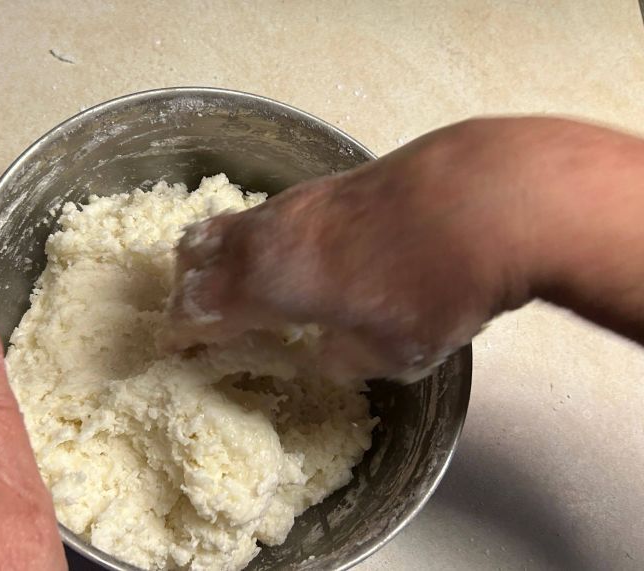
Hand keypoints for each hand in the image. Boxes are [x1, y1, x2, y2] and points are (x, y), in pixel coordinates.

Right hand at [169, 117, 643, 379]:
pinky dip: (264, 238)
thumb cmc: (433, 288)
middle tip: (197, 310)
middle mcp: (270, 235)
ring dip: (225, 255)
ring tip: (242, 282)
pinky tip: (297, 254)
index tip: (176, 344)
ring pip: (235, 225)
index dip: (181, 329)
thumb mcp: (390, 353)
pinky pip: (274, 213)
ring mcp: (300, 201)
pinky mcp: (333, 182)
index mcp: (267, 282)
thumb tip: (325, 350)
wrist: (492, 200)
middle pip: (197, 251)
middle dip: (187, 284)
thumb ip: (343, 357)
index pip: (197, 306)